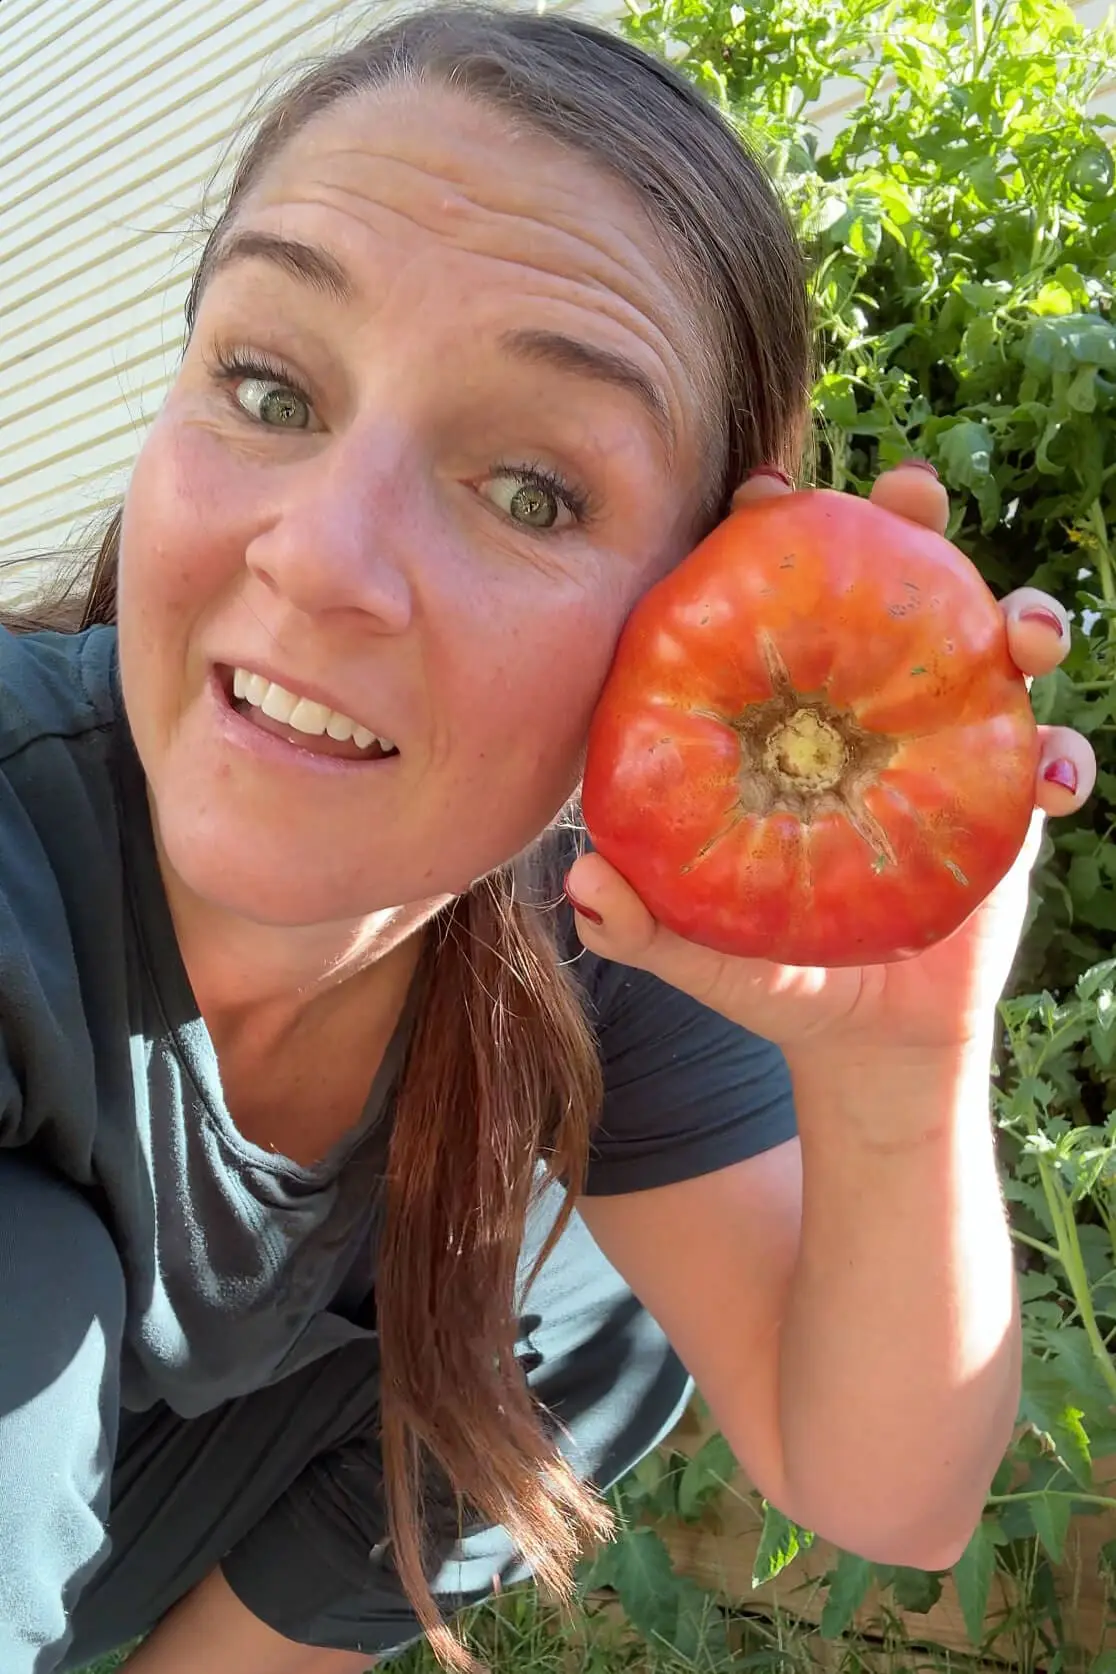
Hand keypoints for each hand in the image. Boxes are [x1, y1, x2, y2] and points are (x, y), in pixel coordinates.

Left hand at [565, 462, 1095, 1054]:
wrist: (867, 1038)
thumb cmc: (768, 970)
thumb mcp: (696, 953)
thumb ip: (639, 924)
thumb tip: (581, 882)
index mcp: (788, 713)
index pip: (778, 599)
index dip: (772, 534)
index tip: (762, 494)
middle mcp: (868, 708)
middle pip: (897, 586)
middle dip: (912, 519)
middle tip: (911, 491)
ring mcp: (947, 744)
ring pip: (997, 650)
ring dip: (1024, 619)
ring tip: (1026, 634)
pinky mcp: (1009, 803)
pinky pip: (1054, 760)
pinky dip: (1064, 760)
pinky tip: (1054, 781)